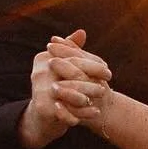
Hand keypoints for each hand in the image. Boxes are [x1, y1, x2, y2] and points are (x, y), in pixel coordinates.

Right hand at [18, 28, 109, 148]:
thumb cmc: (56, 87)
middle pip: (71, 71)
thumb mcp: (63, 67)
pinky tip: (96, 112)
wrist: (43, 116)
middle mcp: (39, 73)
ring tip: (103, 94)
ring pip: (70, 90)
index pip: (72, 57)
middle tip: (108, 81)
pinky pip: (68, 110)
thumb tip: (82, 32)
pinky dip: (83, 112)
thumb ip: (71, 50)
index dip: (91, 62)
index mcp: (43, 59)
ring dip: (88, 92)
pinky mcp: (43, 108)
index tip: (106, 67)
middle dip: (91, 76)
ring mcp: (40, 90)